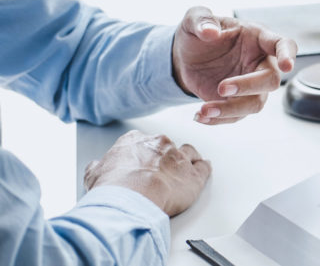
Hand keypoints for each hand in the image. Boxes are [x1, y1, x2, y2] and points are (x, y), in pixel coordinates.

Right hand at [84, 130, 211, 216]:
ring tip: (184, 170)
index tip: (143, 162)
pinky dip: (204, 169)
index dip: (144, 154)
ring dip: (186, 161)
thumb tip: (97, 167)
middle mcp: (160, 144)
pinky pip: (204, 168)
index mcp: (135, 141)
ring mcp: (179, 158)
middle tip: (159, 173)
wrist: (131, 199)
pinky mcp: (194, 175)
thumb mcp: (93, 174)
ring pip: (188, 153)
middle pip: (166, 147)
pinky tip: (203, 170)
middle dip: (164, 158)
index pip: (143, 142)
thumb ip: (99, 167)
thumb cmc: (113, 188)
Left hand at [173, 7, 297, 124]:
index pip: (283, 44)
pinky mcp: (238, 102)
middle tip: (221, 88)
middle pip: (271, 80)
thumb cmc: (198, 34)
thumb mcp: (193, 19)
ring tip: (204, 109)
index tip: (287, 66)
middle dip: (248, 86)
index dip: (287, 54)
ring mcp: (252, 85)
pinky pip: (237, 116)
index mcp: (257, 38)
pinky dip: (218, 119)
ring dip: (232, 109)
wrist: (185, 57)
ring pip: (256, 103)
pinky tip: (200, 115)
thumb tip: (210, 32)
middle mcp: (260, 63)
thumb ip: (201, 20)